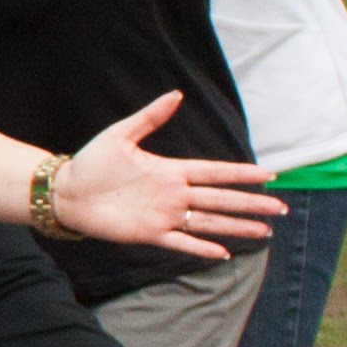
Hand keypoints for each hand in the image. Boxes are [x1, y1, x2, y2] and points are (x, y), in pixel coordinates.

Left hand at [50, 93, 287, 259]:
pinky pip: (180, 243)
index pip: (215, 172)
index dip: (241, 174)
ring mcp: (163, 216)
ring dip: (236, 227)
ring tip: (264, 231)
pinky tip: (224, 252)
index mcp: (170, 170)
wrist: (66, 192)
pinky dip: (201, 247)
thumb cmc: (91, 162)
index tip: (269, 175)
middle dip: (251, 203)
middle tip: (281, 207)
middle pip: (220, 200)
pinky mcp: (148, 234)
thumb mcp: (121, 134)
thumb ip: (150, 117)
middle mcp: (173, 194)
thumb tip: (176, 94)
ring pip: (208, 223)